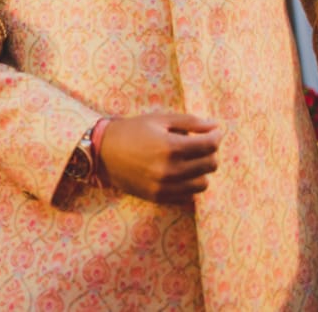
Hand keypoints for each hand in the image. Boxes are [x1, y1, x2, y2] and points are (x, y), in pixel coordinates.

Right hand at [98, 112, 220, 203]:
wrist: (102, 152)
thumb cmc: (131, 130)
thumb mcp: (159, 119)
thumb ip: (190, 122)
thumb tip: (216, 126)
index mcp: (170, 146)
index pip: (210, 145)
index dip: (216, 136)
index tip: (213, 132)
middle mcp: (170, 169)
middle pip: (210, 165)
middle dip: (209, 152)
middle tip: (199, 144)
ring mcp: (165, 186)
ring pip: (203, 183)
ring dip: (201, 170)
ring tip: (189, 160)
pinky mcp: (159, 197)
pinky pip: (189, 196)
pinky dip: (189, 184)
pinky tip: (180, 173)